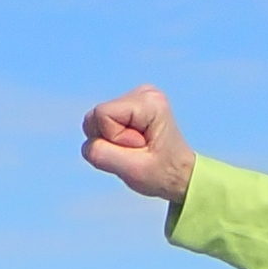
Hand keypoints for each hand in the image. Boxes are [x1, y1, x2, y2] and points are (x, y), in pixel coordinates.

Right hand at [81, 85, 196, 204]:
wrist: (180, 176)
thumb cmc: (162, 174)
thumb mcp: (132, 170)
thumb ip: (103, 154)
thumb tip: (87, 143)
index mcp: (149, 102)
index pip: (102, 115)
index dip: (113, 139)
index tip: (139, 149)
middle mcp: (143, 93)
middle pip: (96, 116)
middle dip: (110, 140)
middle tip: (138, 150)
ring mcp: (136, 97)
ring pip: (96, 121)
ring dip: (111, 142)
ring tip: (137, 149)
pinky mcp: (128, 106)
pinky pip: (100, 124)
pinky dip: (112, 139)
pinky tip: (134, 145)